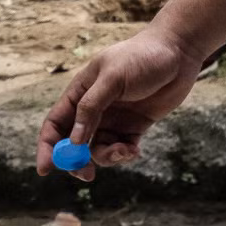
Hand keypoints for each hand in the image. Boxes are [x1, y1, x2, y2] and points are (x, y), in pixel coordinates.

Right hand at [36, 28, 201, 179]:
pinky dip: (123, 155)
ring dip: (106, 158)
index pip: (56, 123)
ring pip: (98, 149)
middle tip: (86, 174)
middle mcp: (94, 108)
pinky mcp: (135, 126)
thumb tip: (74, 141)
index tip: (45, 169)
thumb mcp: (113, 77)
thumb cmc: (143, 56)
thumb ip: (91, 107)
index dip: (47, 146)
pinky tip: (134, 151)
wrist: (180, 51)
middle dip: (75, 161)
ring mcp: (114, 118)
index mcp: (81, 92)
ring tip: (124, 150)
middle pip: (73, 143)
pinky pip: (121, 149)